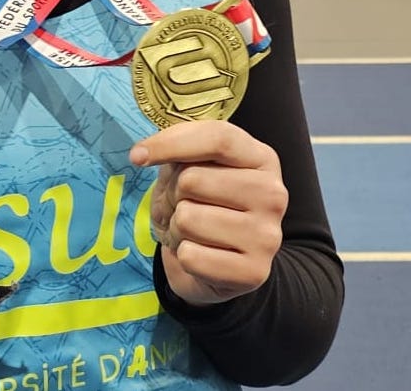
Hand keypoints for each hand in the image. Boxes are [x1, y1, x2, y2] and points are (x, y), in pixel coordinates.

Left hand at [130, 121, 287, 306]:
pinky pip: (190, 257)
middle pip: (192, 179)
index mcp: (262, 158)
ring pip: (187, 219)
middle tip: (185, 205)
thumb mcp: (196, 164)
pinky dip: (184, 256)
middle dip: (174, 194)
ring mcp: (268, 236)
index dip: (171, 143)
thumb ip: (179, 148)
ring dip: (177, 227)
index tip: (137, 156)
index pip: (217, 138)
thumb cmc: (205, 202)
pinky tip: (202, 253)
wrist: (224, 262)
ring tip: (193, 231)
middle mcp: (273, 194)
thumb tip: (141, 154)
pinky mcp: (254, 273)